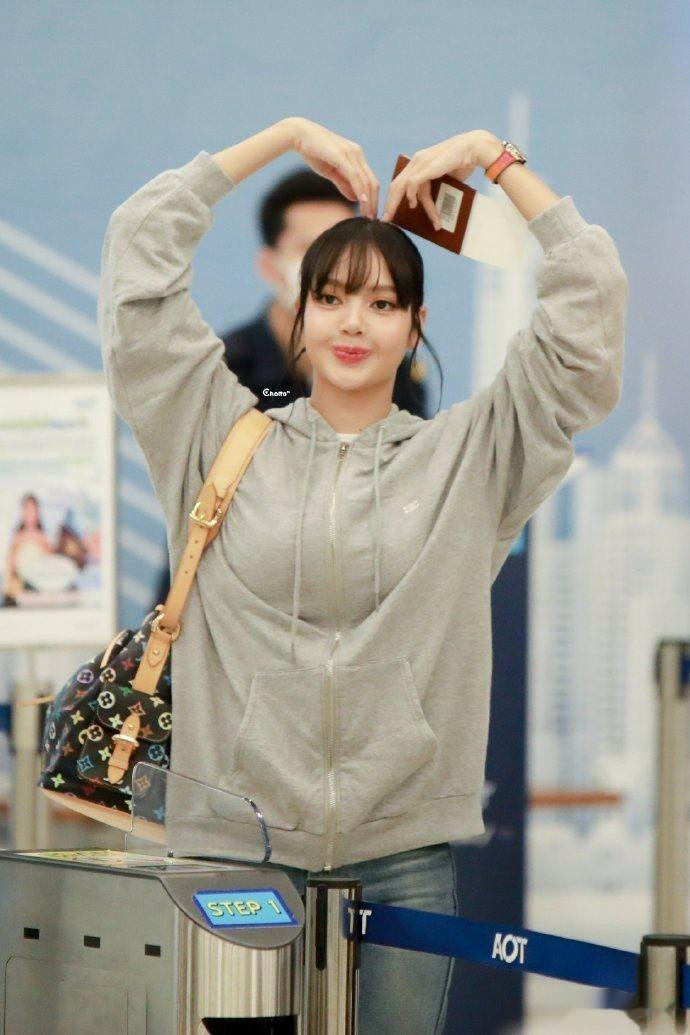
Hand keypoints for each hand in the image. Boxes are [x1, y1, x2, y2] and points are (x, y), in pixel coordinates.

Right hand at [288, 117, 378, 218]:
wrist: (299, 135)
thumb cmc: (313, 152)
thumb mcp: (331, 172)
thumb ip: (344, 183)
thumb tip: (355, 198)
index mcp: (356, 156)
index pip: (369, 180)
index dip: (373, 199)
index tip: (371, 214)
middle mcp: (357, 153)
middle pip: (371, 181)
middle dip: (373, 202)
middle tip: (372, 219)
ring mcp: (350, 153)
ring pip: (365, 180)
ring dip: (368, 200)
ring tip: (368, 214)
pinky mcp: (341, 155)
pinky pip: (354, 175)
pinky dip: (359, 189)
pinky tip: (362, 201)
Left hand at [380, 130, 500, 227]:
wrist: (473, 148)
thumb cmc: (462, 163)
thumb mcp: (444, 179)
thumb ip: (435, 188)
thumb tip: (435, 206)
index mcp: (419, 163)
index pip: (401, 183)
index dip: (394, 198)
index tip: (391, 213)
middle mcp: (416, 161)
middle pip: (396, 185)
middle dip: (389, 204)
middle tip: (385, 220)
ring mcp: (420, 162)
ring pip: (401, 186)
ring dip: (398, 205)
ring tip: (395, 219)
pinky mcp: (426, 166)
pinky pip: (412, 183)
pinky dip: (410, 195)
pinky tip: (413, 205)